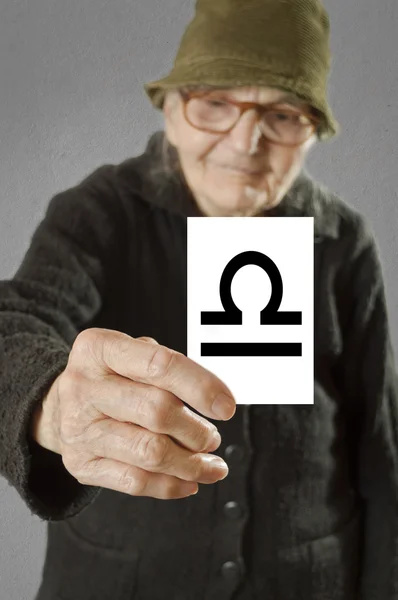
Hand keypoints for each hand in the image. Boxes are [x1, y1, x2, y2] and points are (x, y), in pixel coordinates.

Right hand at [35, 328, 235, 499]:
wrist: (58, 406)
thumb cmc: (109, 377)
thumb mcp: (131, 355)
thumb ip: (168, 369)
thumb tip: (213, 400)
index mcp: (98, 349)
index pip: (159, 365)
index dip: (200, 386)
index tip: (227, 405)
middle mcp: (84, 387)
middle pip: (157, 412)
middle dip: (197, 430)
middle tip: (212, 437)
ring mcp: (79, 429)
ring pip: (150, 453)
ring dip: (192, 464)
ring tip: (210, 464)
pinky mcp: (81, 464)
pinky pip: (135, 482)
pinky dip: (171, 486)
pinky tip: (189, 481)